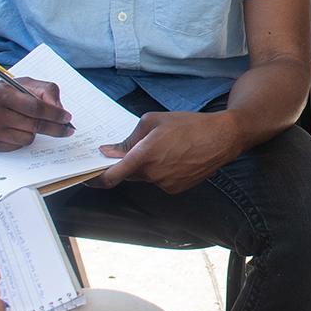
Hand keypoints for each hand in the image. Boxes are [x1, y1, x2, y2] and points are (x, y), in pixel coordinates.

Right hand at [0, 77, 72, 151]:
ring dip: (32, 132)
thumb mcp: (15, 82)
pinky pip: (14, 147)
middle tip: (66, 130)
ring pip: (26, 138)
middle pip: (33, 125)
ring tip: (25, 123)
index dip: (55, 114)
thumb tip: (58, 108)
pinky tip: (11, 130)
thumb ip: (41, 90)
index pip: (35, 107)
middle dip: (54, 128)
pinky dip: (18, 139)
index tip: (67, 118)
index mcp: (0, 93)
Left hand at [96, 111, 241, 193]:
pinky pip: (158, 181)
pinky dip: (159, 172)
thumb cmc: (188, 125)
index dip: (96, 179)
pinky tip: (174, 157)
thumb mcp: (153, 121)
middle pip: (128, 175)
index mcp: (144, 156)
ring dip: (144, 167)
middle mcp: (153, 175)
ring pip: (144, 178)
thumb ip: (129, 139)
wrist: (222, 138)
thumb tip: (110, 152)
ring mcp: (165, 184)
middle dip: (124, 165)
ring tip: (164, 149)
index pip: (112, 176)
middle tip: (130, 151)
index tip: (88, 177)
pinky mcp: (176, 189)